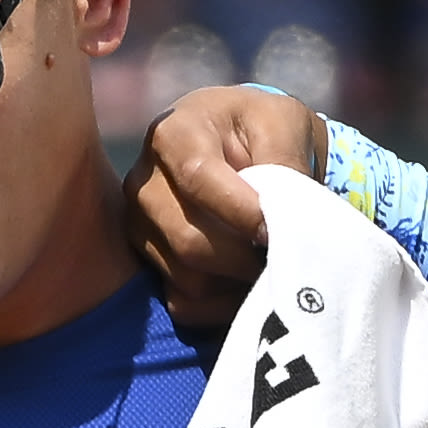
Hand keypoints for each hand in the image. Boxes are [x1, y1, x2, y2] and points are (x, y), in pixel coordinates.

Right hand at [124, 83, 326, 327]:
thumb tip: (287, 218)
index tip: (275, 229)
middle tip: (283, 255)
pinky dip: (222, 304)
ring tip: (268, 265)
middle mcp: (144, 181)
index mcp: (173, 134)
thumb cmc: (261, 128)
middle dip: (244, 257)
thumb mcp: (282, 123)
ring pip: (188, 277)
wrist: (239, 142)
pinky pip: (183, 302)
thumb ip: (285, 162)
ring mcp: (139, 225)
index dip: (241, 212)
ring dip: (237, 282)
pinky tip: (246, 281)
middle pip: (189, 239)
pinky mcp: (149, 261)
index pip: (197, 178)